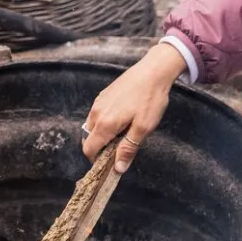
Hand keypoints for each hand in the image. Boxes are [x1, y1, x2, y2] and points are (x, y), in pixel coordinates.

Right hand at [82, 43, 185, 172]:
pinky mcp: (103, 96)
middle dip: (101, 148)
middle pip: (89, 139)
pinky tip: (124, 118)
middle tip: (122, 147)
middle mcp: (96, 114)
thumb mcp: (144, 127)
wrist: (153, 71)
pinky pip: (98, 115)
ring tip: (125, 131)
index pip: (89, 149)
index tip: (111, 162)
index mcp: (104, 124)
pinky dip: (105, 122)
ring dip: (104, 135)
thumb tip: (118, 169)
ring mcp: (98, 103)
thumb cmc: (150, 99)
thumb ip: (128, 148)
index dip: (97, 160)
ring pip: (92, 127)